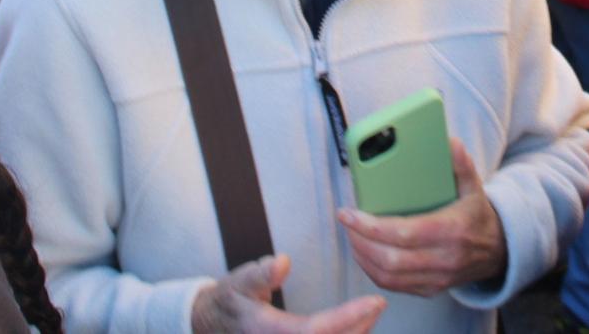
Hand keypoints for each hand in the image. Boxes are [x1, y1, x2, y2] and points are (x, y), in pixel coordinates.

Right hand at [191, 254, 384, 332]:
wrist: (210, 325)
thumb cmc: (229, 302)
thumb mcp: (239, 282)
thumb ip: (260, 274)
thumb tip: (283, 262)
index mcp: (272, 332)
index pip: (317, 330)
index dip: (349, 318)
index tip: (374, 302)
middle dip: (361, 328)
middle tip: (378, 305)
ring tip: (371, 316)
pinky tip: (356, 329)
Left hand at [339, 138, 505, 296]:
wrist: (497, 251)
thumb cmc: (476, 215)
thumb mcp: (473, 187)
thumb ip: (461, 164)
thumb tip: (449, 142)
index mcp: (452, 231)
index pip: (404, 233)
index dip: (371, 226)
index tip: (349, 213)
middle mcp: (444, 260)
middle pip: (391, 259)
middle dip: (360, 241)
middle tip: (347, 223)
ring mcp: (437, 279)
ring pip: (388, 276)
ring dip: (363, 257)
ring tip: (351, 235)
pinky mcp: (429, 289)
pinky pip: (394, 286)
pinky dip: (373, 271)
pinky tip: (364, 252)